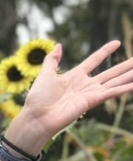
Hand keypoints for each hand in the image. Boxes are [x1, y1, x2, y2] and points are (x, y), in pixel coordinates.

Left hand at [8, 42, 132, 150]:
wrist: (36, 117)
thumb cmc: (38, 99)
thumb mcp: (45, 74)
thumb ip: (52, 60)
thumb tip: (59, 45)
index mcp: (75, 76)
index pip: (94, 60)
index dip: (105, 51)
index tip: (117, 42)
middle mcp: (86, 84)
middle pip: (111, 72)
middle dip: (127, 65)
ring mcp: (90, 93)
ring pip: (116, 81)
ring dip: (130, 76)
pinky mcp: (92, 101)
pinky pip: (111, 93)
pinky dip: (123, 89)